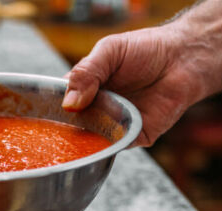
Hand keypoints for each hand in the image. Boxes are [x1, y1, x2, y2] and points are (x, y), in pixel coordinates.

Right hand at [62, 0, 221, 146]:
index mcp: (85, 90)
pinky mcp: (130, 139)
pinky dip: (105, 147)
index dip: (47, 110)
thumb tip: (69, 103)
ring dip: (80, 144)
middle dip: (60, 133)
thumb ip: (87, 72)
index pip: (59, 104)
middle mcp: (95, 111)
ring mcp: (111, 127)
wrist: (183, 59)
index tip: (37, 115)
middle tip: (48, 135)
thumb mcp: (110, 51)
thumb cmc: (146, 50)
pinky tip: (97, 142)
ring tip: (69, 141)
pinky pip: (113, 148)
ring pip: (89, 143)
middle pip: (70, 128)